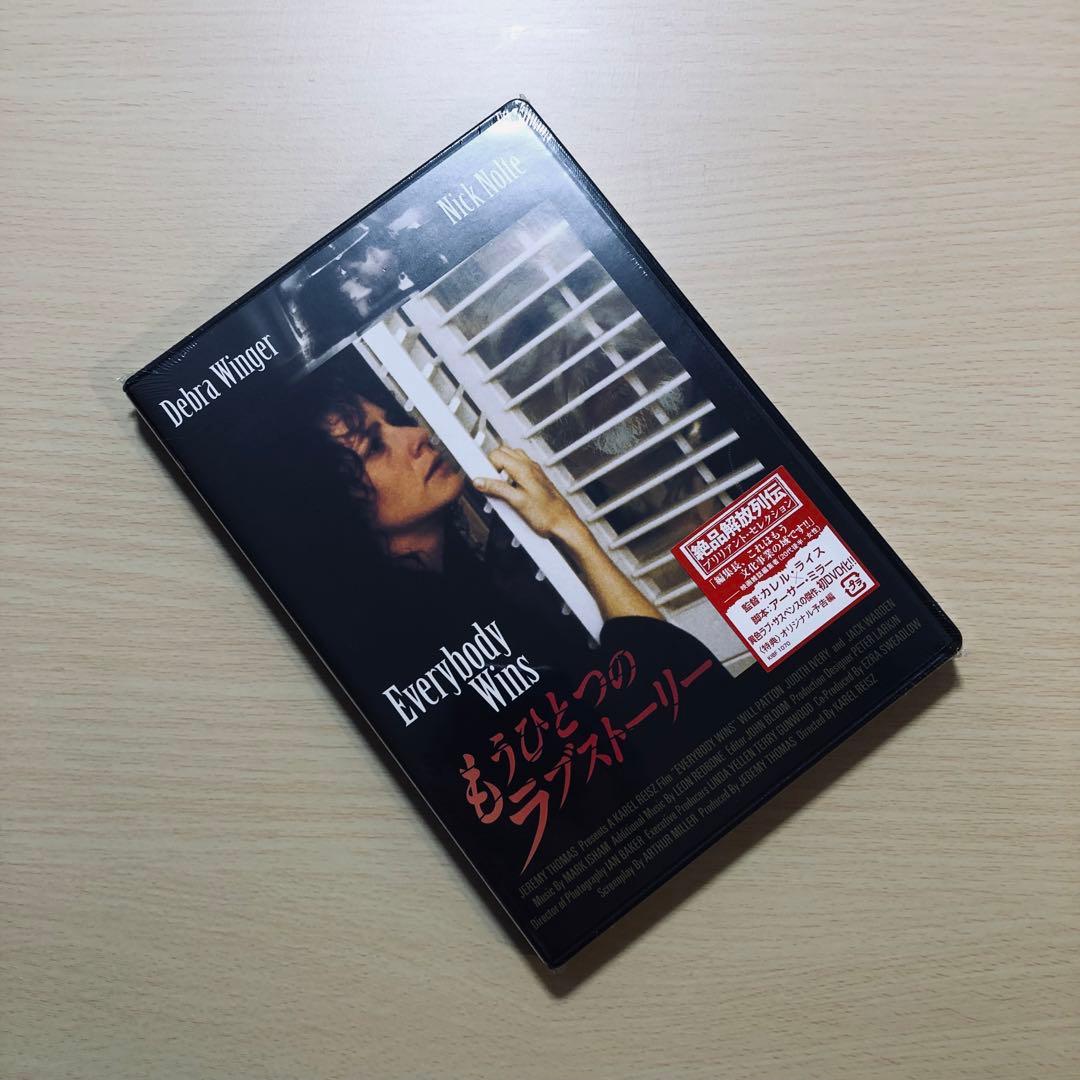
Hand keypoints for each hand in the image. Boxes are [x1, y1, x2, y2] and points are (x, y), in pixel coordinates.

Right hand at [473, 446, 589, 546]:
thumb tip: (480, 481)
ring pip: (513, 458)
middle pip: (504, 452)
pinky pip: (521, 468)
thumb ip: (497, 489)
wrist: (564, 524)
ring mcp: (535, 472)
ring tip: (500, 486)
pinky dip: (512, 474)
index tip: (483, 478)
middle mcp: (530, 466)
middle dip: (493, 465)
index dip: (487, 466)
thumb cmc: (547, 515)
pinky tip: (511, 491)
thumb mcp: (516, 502)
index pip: (497, 454)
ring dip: (503, 468)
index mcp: (524, 469)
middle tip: (489, 482)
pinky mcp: (537, 479)